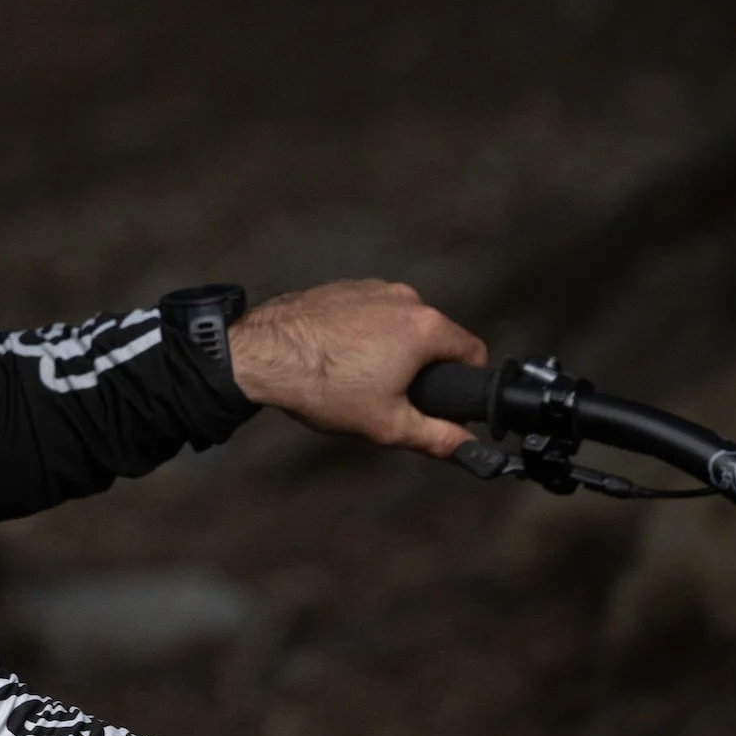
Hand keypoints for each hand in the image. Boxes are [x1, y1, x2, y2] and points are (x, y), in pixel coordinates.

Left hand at [227, 279, 486, 459]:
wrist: (261, 354)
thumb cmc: (325, 387)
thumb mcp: (388, 424)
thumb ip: (438, 437)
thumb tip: (471, 448)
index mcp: (426, 326)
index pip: (473, 351)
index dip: (467, 382)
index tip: (448, 403)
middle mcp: (405, 297)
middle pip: (436, 337)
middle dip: (425, 368)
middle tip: (396, 399)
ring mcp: (373, 287)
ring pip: (402, 324)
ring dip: (394, 349)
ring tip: (361, 379)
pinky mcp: (345, 287)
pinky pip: (372, 312)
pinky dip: (366, 334)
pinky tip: (341, 358)